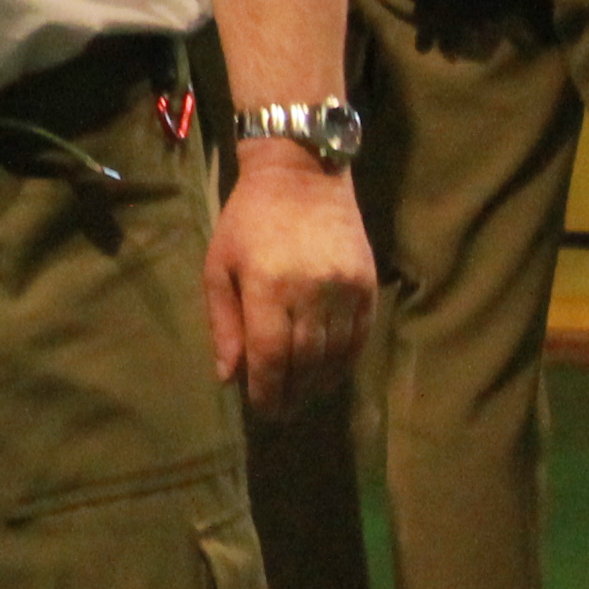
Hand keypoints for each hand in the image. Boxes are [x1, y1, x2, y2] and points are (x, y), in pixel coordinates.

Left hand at [206, 156, 374, 415]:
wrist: (302, 177)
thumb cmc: (248, 220)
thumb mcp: (219, 265)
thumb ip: (224, 322)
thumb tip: (229, 376)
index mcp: (267, 287)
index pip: (270, 356)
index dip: (266, 390)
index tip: (261, 410)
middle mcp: (310, 292)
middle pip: (304, 361)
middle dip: (291, 392)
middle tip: (280, 411)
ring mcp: (345, 290)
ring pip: (334, 354)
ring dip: (318, 383)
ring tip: (301, 397)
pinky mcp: (368, 287)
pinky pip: (359, 338)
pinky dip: (344, 362)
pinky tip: (328, 374)